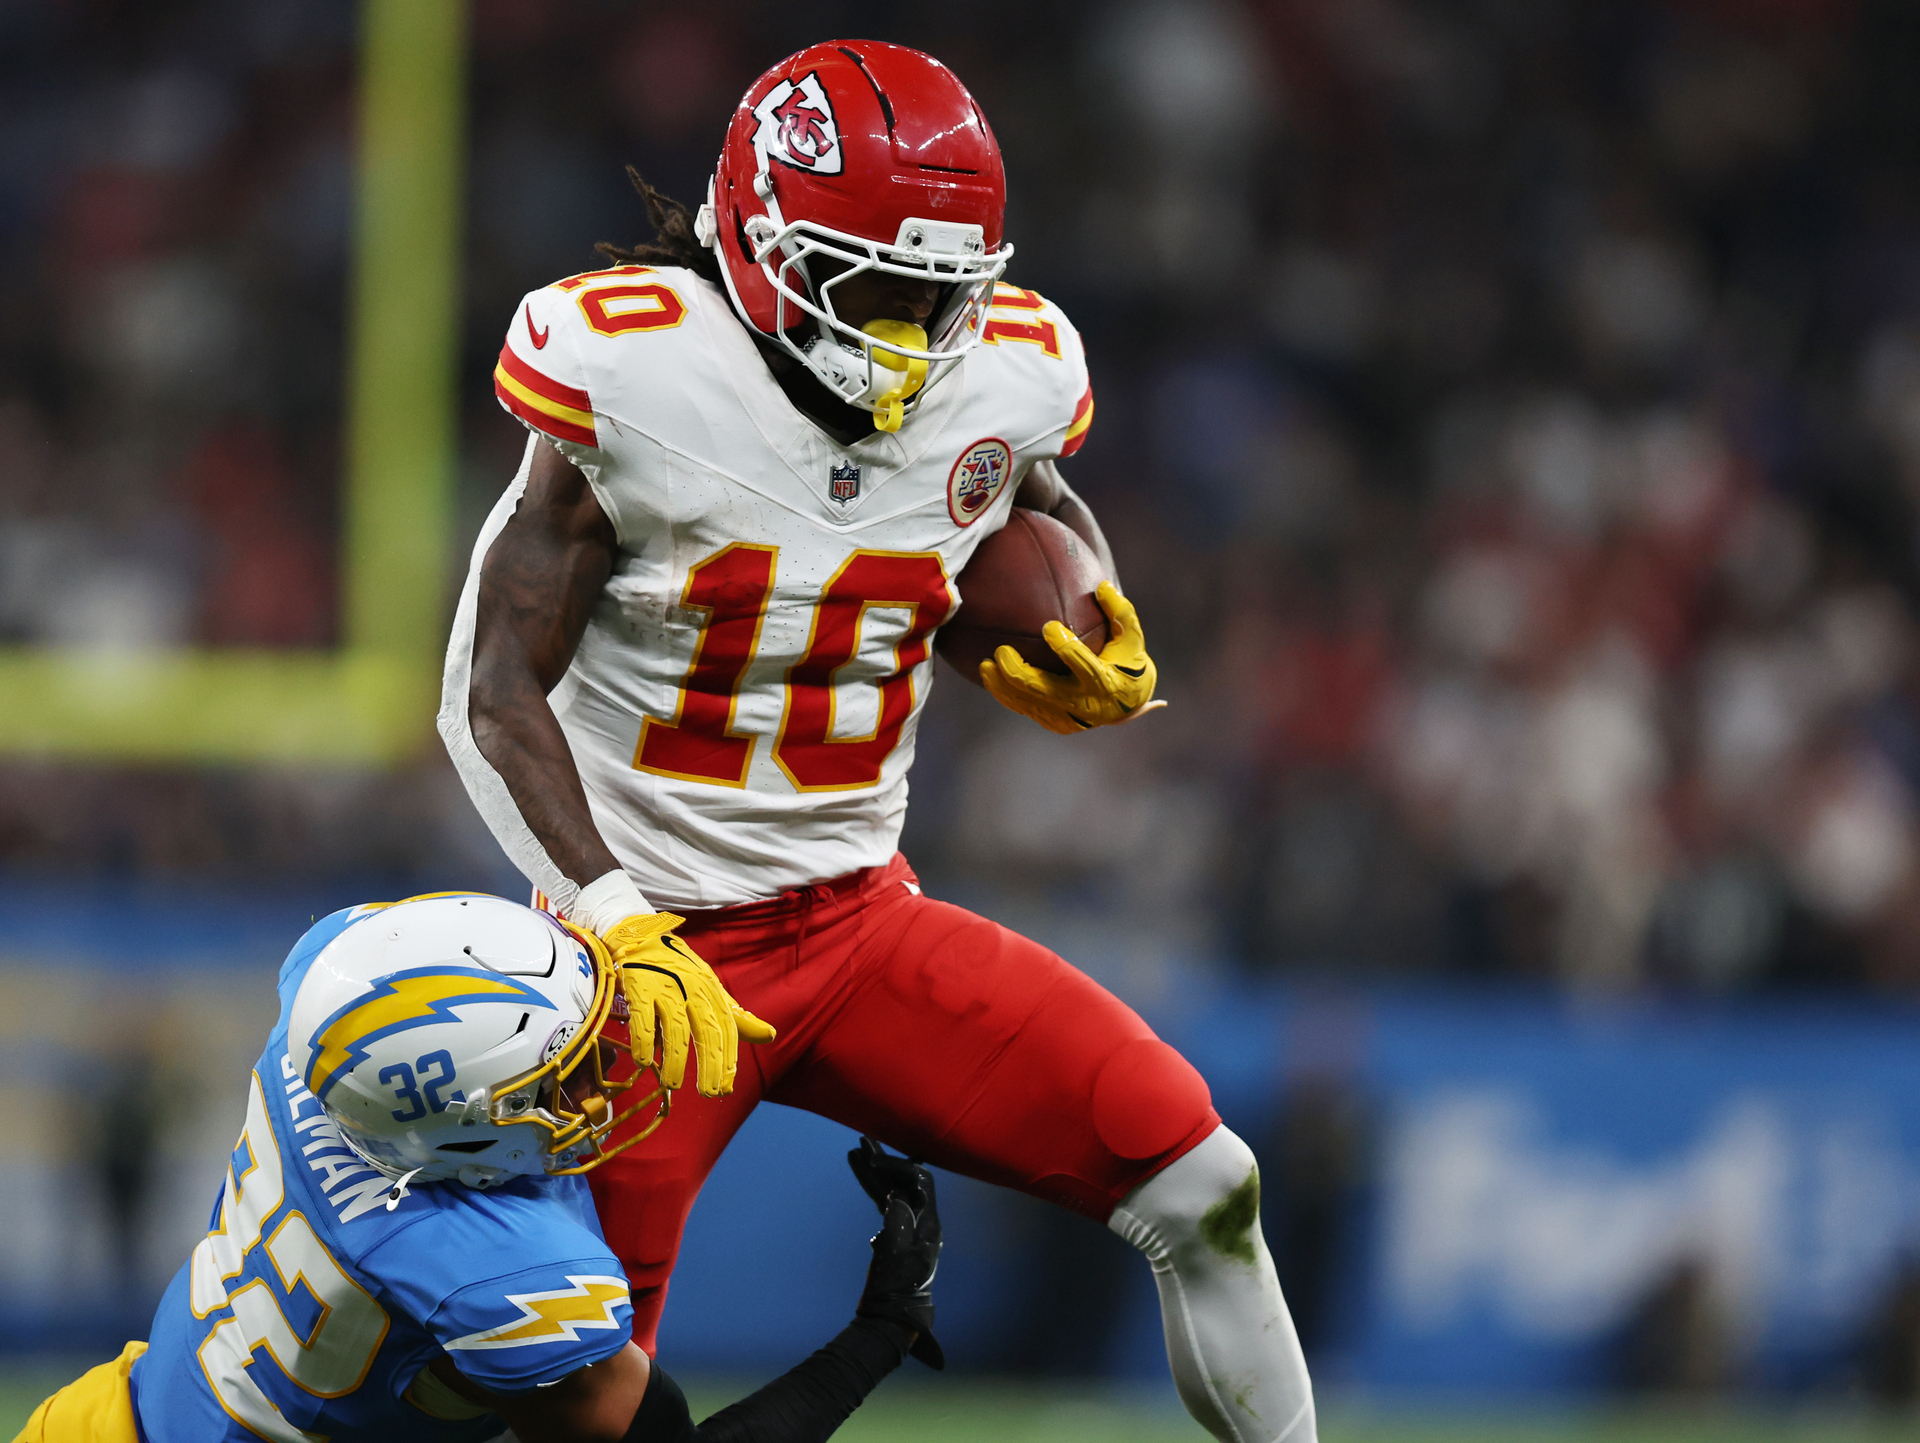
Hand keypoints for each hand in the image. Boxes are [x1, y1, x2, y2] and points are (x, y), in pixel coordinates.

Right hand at [603, 913, 774, 1097]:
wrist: (640, 936)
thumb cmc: (679, 970)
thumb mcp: (711, 989)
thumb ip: (736, 1016)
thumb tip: (770, 1035)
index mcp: (712, 991)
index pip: (727, 1028)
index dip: (728, 1058)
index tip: (727, 1087)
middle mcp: (692, 988)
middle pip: (706, 1030)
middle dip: (710, 1063)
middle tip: (710, 1093)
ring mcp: (665, 986)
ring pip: (676, 1027)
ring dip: (675, 1058)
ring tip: (673, 1084)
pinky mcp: (639, 986)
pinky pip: (642, 1016)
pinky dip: (643, 1039)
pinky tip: (644, 1061)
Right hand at [848, 1137, 944, 1369]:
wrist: (891, 1316)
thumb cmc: (897, 1288)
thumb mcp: (896, 1256)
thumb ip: (897, 1224)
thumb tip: (895, 1198)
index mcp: (928, 1224)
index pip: (920, 1182)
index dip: (899, 1167)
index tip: (876, 1162)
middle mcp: (920, 1221)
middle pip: (905, 1181)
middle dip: (885, 1162)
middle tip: (863, 1142)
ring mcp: (907, 1227)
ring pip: (891, 1190)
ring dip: (875, 1171)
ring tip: (857, 1152)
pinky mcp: (893, 1236)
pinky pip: (883, 1204)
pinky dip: (872, 1188)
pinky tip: (862, 1176)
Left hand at [978, 581, 1165, 733]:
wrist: (1129, 703)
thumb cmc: (1128, 661)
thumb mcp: (1132, 637)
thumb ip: (1120, 612)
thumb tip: (1102, 585)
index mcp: (1107, 683)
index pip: (1085, 666)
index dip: (1066, 648)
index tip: (1048, 626)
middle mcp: (1086, 705)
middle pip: (1046, 691)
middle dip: (1019, 673)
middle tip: (1001, 651)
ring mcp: (1069, 718)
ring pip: (1030, 703)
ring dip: (1003, 686)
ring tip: (984, 666)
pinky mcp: (1056, 723)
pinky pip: (1026, 709)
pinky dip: (1007, 695)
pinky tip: (990, 677)